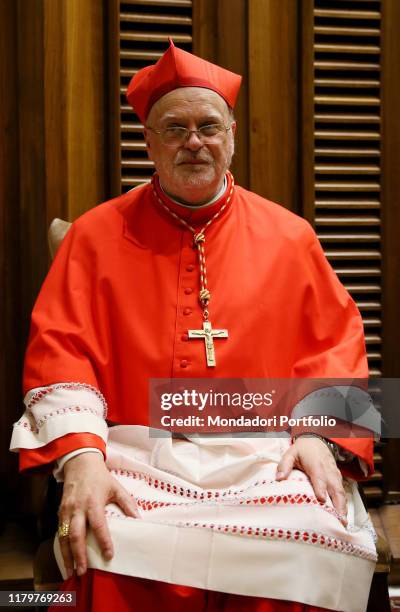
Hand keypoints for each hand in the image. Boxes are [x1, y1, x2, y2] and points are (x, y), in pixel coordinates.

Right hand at [58, 452, 136, 577]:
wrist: (80, 463)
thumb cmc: (99, 477)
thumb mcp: (116, 487)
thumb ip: (127, 503)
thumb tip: (138, 520)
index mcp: (93, 502)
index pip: (98, 525)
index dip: (104, 541)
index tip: (109, 555)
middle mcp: (78, 508)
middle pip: (76, 535)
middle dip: (78, 555)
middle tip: (82, 572)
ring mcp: (67, 510)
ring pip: (64, 537)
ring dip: (67, 556)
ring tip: (71, 572)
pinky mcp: (60, 512)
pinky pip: (60, 532)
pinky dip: (62, 547)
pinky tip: (66, 559)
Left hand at [275, 437, 347, 525]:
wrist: (316, 440)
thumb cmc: (303, 450)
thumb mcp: (290, 453)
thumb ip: (284, 465)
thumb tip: (279, 479)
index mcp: (316, 464)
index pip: (319, 477)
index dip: (321, 488)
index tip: (322, 499)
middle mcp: (328, 471)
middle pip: (335, 488)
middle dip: (337, 504)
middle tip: (338, 520)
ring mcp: (335, 475)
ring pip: (341, 491)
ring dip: (343, 507)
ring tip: (342, 522)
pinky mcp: (338, 478)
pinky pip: (342, 492)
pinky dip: (344, 504)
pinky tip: (342, 516)